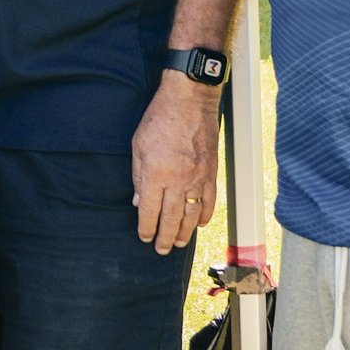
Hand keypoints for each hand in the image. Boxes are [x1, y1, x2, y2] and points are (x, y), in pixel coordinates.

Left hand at [129, 72, 219, 254]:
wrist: (189, 100)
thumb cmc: (159, 119)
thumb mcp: (138, 146)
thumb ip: (138, 176)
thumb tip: (139, 201)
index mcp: (156, 174)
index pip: (150, 211)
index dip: (147, 228)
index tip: (144, 237)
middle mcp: (178, 180)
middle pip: (171, 218)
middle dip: (165, 237)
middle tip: (162, 249)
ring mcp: (197, 177)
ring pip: (191, 214)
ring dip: (184, 231)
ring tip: (179, 242)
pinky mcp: (211, 171)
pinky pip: (209, 200)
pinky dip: (204, 215)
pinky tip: (198, 223)